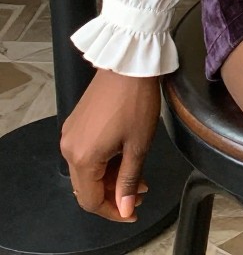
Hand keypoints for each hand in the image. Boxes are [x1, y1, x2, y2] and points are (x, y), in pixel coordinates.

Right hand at [60, 66, 160, 221]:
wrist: (129, 64)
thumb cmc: (135, 100)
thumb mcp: (138, 145)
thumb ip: (129, 181)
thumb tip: (125, 207)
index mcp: (83, 157)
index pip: (91, 200)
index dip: (113, 211)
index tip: (131, 211)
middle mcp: (70, 147)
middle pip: (86, 187)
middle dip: (113, 194)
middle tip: (139, 191)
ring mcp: (71, 133)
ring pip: (86, 170)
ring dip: (109, 178)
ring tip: (136, 173)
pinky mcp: (76, 122)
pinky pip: (85, 152)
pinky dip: (103, 161)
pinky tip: (122, 156)